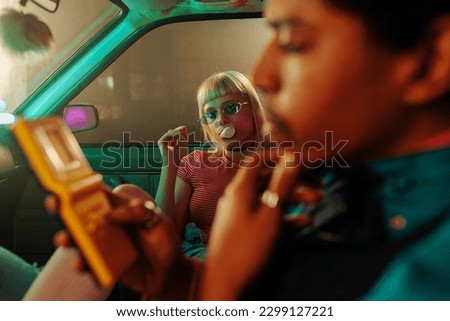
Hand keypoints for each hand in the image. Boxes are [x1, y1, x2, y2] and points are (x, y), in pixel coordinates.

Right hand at [47, 186, 191, 299]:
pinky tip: (81, 264)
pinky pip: (88, 263)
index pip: (100, 195)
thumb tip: (111, 214)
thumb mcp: (158, 221)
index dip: (83, 187)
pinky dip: (82, 263)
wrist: (170, 275)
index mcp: (121, 210)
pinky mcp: (103, 265)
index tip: (68, 183)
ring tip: (65, 240)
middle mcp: (109, 225)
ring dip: (69, 238)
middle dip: (66, 209)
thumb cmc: (164, 243)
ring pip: (80, 240)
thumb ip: (139, 212)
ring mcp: (104, 245)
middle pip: (83, 215)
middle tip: (55, 205)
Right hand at [157, 125, 187, 166]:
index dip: (180, 132)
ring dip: (176, 132)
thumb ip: (184, 135)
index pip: (176, 135)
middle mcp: (165, 142)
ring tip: (181, 131)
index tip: (185, 128)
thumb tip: (184, 126)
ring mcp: (162, 142)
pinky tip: (177, 133)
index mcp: (170, 143)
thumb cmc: (179, 154)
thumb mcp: (183, 143)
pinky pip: (167, 135)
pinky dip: (173, 133)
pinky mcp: (160, 142)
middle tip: (184, 127)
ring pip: (170, 133)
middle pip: (173, 133)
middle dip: (179, 131)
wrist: (173, 162)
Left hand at [200, 152, 322, 299]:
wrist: (224, 283)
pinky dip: (285, 217)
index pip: (257, 160)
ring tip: (318, 200)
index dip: (278, 156)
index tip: (300, 160)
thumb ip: (281, 185)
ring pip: (269, 198)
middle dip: (293, 180)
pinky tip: (305, 221)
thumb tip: (292, 157)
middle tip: (318, 183)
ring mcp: (240, 214)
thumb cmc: (247, 249)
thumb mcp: (270, 215)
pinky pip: (266, 217)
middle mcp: (238, 197)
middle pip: (267, 179)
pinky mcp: (244, 229)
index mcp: (240, 189)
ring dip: (293, 198)